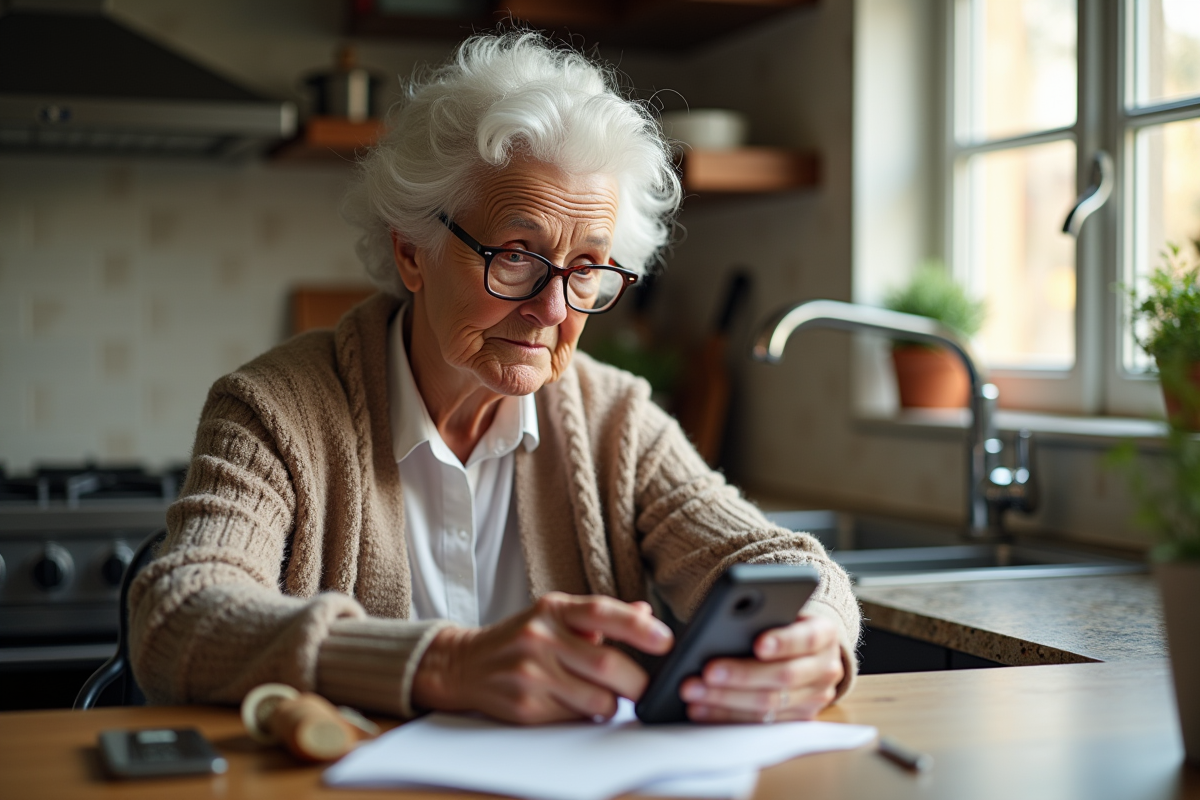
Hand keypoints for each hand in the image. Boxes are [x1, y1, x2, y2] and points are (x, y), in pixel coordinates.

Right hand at [411, 592, 673, 724]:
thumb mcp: (555, 614)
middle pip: (606, 664)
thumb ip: (600, 616)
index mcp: (553, 609)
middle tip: (649, 687)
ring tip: (608, 696)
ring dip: (613, 703)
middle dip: (638, 682)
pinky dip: (587, 714)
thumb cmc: (521, 637)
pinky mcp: (525, 706)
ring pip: (596, 698)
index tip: (666, 640)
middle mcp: (540, 637)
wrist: (464, 664)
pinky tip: (577, 703)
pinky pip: (575, 717)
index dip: (638, 627)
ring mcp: (531, 673)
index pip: (601, 612)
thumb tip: (646, 615)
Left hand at [679, 613, 842, 722]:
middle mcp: (826, 668)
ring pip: (769, 704)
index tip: (757, 644)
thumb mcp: (781, 611)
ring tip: (694, 691)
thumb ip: (763, 614)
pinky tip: (701, 708)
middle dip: (742, 674)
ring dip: (726, 699)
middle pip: (784, 676)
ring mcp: (815, 698)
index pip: (806, 638)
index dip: (783, 642)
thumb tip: (727, 622)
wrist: (805, 651)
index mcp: (825, 634)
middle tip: (707, 671)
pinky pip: (759, 723)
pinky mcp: (797, 719)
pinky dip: (726, 715)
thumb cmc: (782, 623)